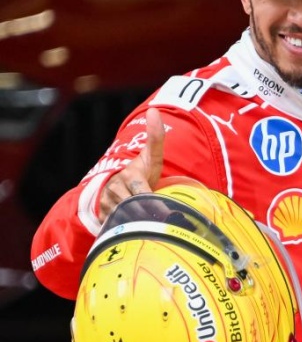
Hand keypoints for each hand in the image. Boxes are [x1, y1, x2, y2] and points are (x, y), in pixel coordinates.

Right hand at [99, 107, 164, 221]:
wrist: (118, 186)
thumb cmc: (141, 173)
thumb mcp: (151, 157)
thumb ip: (155, 138)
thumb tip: (154, 110)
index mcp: (129, 176)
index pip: (141, 190)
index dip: (151, 198)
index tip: (160, 205)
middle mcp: (115, 190)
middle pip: (136, 208)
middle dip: (147, 213)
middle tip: (158, 220)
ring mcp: (106, 205)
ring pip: (126, 220)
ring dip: (138, 223)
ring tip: (148, 224)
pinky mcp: (102, 218)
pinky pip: (115, 229)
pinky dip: (125, 231)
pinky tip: (133, 230)